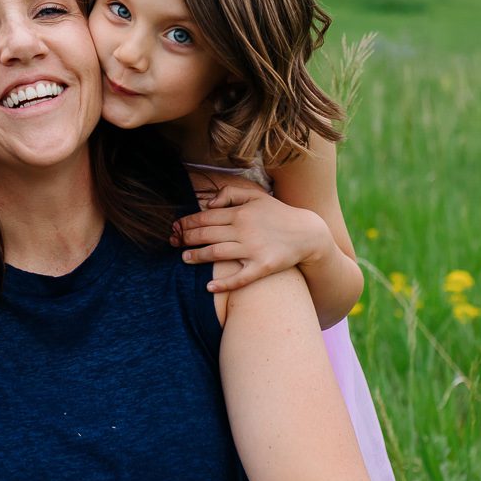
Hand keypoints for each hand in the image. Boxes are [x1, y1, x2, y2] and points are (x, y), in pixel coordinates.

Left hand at [173, 180, 330, 293]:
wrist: (307, 233)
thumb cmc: (277, 214)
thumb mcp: (256, 196)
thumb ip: (229, 193)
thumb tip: (207, 204)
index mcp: (240, 212)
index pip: (205, 217)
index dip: (186, 223)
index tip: (174, 228)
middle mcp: (244, 230)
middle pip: (206, 234)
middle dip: (185, 239)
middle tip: (173, 243)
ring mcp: (253, 249)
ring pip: (216, 253)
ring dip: (197, 256)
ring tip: (184, 258)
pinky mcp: (263, 267)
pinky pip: (240, 277)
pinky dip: (223, 283)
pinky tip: (209, 287)